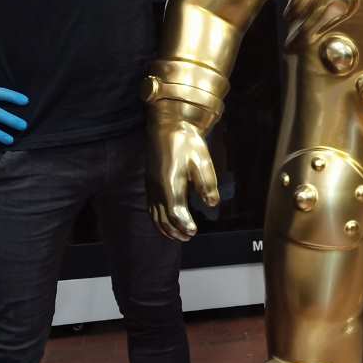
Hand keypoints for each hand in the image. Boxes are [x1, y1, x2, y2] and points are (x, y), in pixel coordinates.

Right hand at [146, 112, 219, 240]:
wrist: (168, 125)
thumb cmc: (187, 142)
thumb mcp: (202, 160)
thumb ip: (207, 183)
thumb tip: (212, 203)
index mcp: (170, 183)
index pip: (175, 211)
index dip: (184, 224)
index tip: (194, 231)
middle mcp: (157, 187)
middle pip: (163, 217)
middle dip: (176, 230)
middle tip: (189, 236)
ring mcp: (151, 186)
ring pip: (154, 214)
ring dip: (166, 228)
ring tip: (179, 236)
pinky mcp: (150, 183)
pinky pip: (151, 207)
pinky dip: (157, 219)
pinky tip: (166, 222)